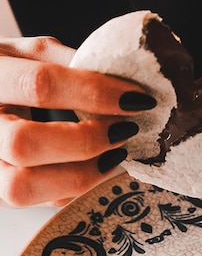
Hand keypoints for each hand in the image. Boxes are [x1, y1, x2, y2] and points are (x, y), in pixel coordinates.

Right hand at [0, 36, 155, 207]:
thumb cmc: (6, 70)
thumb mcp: (31, 52)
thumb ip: (71, 62)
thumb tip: (124, 82)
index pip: (39, 85)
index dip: (93, 93)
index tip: (134, 98)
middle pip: (24, 145)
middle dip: (86, 140)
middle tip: (124, 129)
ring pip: (22, 186)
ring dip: (81, 174)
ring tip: (115, 153)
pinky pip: (34, 202)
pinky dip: (73, 189)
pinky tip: (95, 167)